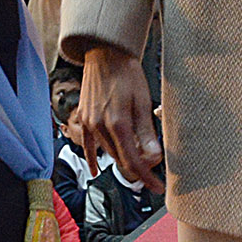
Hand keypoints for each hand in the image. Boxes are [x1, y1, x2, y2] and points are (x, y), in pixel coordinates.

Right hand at [68, 45, 164, 194]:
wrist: (105, 54)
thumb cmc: (127, 74)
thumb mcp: (143, 102)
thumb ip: (147, 132)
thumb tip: (154, 157)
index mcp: (118, 124)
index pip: (133, 161)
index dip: (147, 176)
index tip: (157, 186)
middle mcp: (101, 127)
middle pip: (121, 159)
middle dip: (138, 167)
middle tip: (154, 169)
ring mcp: (90, 123)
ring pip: (109, 151)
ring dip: (123, 157)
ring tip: (139, 157)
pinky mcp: (85, 117)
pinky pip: (88, 145)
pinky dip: (92, 158)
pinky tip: (95, 170)